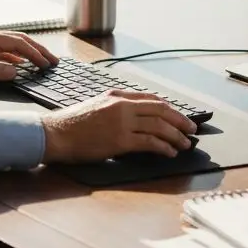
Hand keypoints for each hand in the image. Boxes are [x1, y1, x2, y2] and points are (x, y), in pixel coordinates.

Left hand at [0, 28, 58, 81]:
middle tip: (54, 61)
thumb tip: (17, 73)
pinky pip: (5, 50)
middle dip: (39, 51)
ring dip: (30, 53)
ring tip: (43, 61)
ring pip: (15, 45)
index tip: (47, 65)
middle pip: (21, 41)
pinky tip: (22, 65)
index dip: (35, 55)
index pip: (20, 45)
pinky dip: (17, 57)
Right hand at [41, 90, 196, 160]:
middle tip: (191, 129)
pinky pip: (150, 142)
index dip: (170, 108)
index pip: (151, 99)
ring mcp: (122, 122)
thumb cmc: (72, 124)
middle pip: (160, 110)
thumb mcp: (96, 105)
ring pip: (159, 126)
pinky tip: (170, 152)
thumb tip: (135, 118)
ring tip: (185, 144)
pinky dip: (164, 147)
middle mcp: (122, 106)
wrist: (56, 134)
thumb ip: (116, 107)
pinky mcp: (120, 140)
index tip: (179, 116)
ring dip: (176, 136)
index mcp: (116, 95)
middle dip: (180, 120)